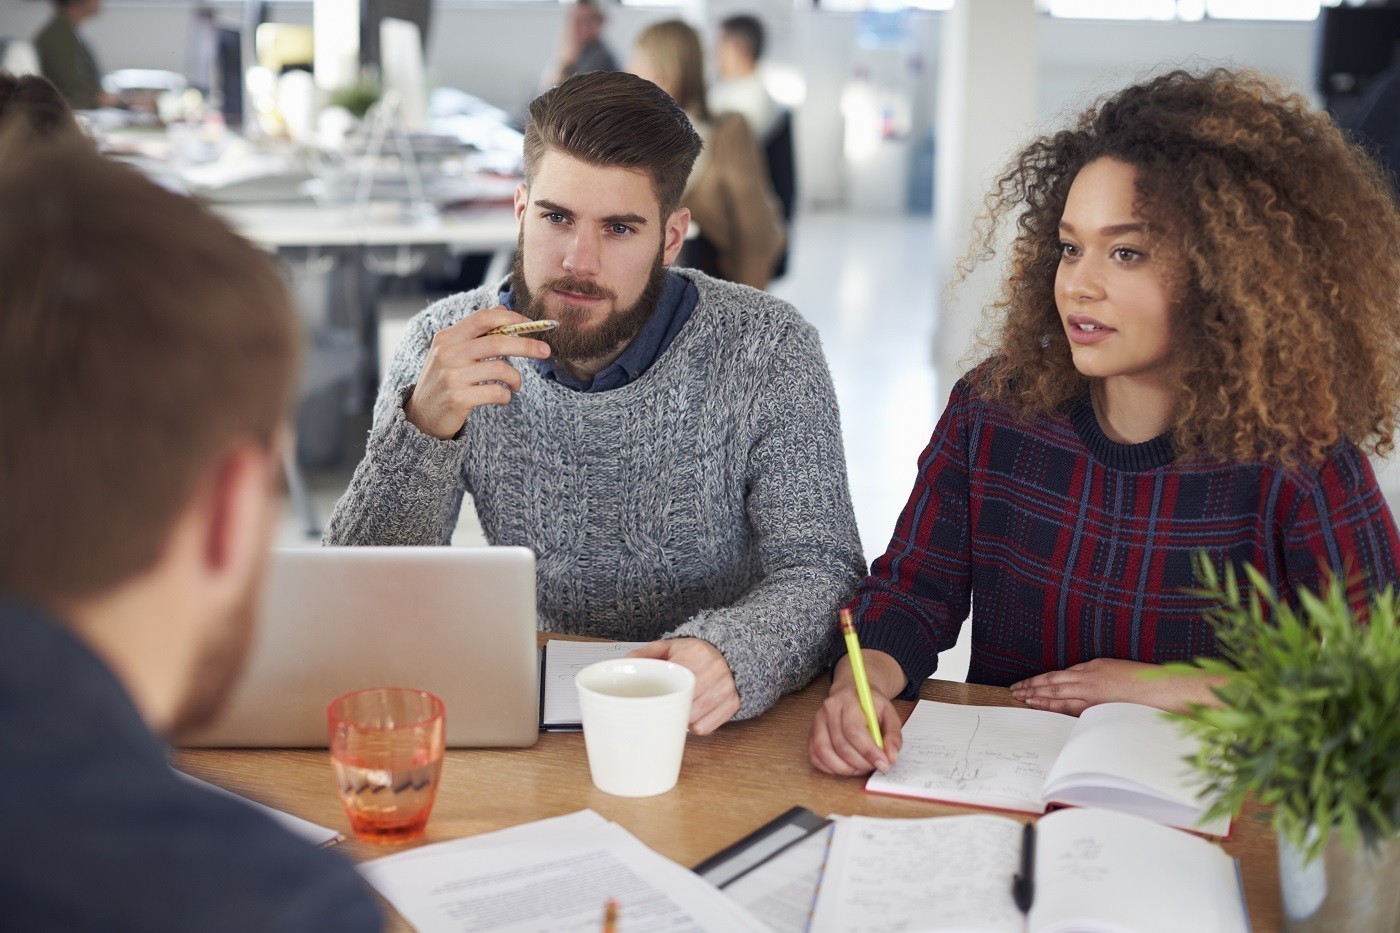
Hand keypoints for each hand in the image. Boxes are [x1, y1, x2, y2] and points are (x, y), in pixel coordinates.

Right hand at [403, 306, 550, 439]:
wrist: (422, 416)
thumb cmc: (443, 380)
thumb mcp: (451, 352)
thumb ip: (475, 332)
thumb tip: (503, 310)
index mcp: (447, 338)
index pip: (483, 318)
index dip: (511, 318)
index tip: (530, 325)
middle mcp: (448, 354)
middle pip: (497, 341)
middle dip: (527, 345)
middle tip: (546, 351)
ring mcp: (452, 376)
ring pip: (501, 369)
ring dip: (516, 378)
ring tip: (515, 384)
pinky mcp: (458, 398)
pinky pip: (496, 392)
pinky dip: (506, 395)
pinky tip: (503, 397)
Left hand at [628, 638, 739, 735]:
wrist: (728, 653)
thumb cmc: (695, 653)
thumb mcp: (671, 646)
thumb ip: (648, 653)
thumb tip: (626, 662)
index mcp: (696, 654)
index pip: (676, 682)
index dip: (663, 695)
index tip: (653, 699)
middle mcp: (715, 671)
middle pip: (685, 705)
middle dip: (671, 710)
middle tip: (662, 707)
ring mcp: (726, 689)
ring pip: (695, 720)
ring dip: (682, 720)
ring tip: (678, 709)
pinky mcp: (733, 704)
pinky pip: (707, 728)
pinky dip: (696, 726)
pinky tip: (693, 715)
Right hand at [808, 652, 906, 776]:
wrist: (852, 695)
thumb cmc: (871, 706)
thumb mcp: (889, 714)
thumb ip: (893, 736)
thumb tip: (890, 758)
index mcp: (849, 700)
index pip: (854, 731)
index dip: (869, 751)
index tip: (883, 764)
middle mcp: (829, 709)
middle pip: (840, 744)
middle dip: (860, 763)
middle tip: (874, 766)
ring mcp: (817, 721)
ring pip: (824, 752)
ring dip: (845, 768)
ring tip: (861, 768)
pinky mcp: (811, 732)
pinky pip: (815, 756)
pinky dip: (830, 768)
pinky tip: (846, 767)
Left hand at [1010, 658, 1220, 714]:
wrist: (1161, 689)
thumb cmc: (1141, 680)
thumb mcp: (1113, 669)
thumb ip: (1093, 675)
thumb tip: (1076, 683)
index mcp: (1092, 668)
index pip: (1057, 675)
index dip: (1039, 680)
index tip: (1025, 684)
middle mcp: (1088, 679)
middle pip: (1052, 684)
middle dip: (1032, 688)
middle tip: (1015, 691)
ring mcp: (1092, 694)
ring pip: (1058, 696)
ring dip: (1038, 698)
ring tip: (1022, 700)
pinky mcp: (1099, 707)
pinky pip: (1071, 709)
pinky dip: (1055, 709)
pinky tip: (1043, 710)